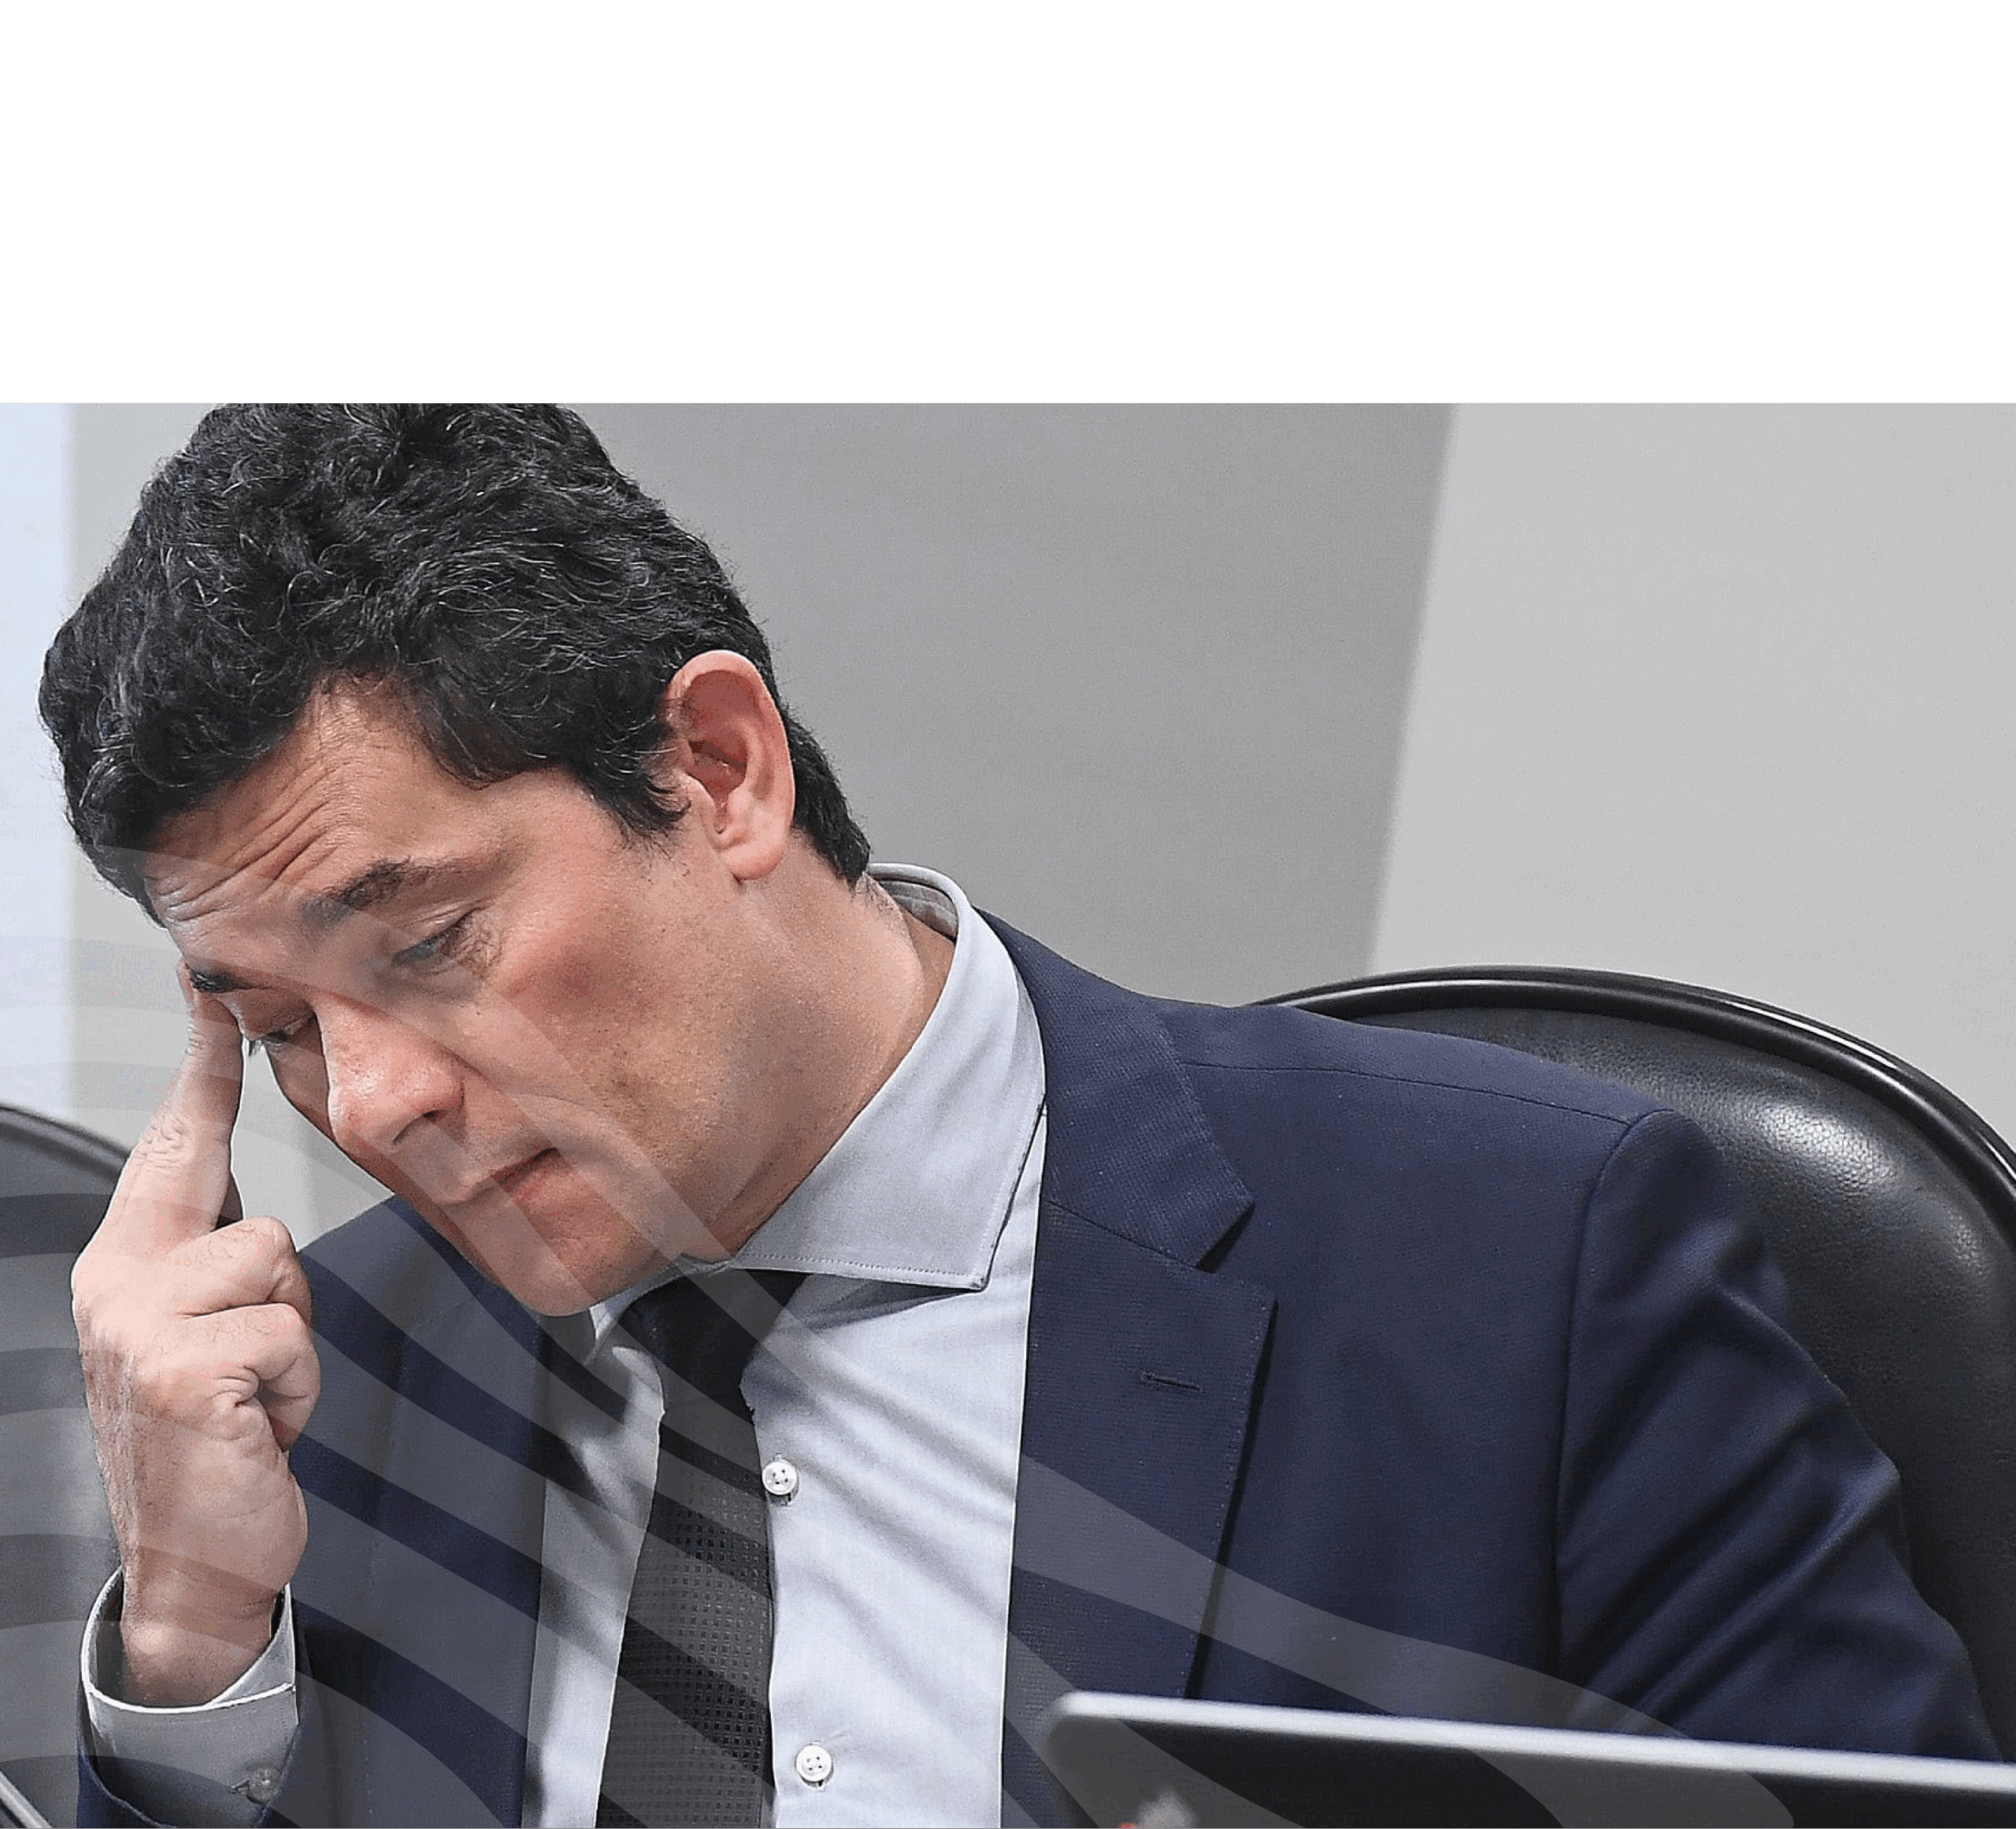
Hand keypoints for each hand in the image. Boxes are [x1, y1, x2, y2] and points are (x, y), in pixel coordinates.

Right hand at [71, 970, 319, 1705]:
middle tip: (245, 1367)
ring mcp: (142, 1325)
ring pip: (285, 1272)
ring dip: (295, 1345)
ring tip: (254, 1403)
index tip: (214, 986)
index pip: (176, 1149)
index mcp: (125, 1264)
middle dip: (277, 1293)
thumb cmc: (215, 1441)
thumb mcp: (206, 1337)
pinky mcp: (187, 1369)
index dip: (203, 1066)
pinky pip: (295, 1336)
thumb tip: (254, 1218)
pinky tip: (260, 1429)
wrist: (193, 1564)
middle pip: (261, 1221)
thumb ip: (217, 1267)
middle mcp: (118, 1282)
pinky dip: (300, 1390)